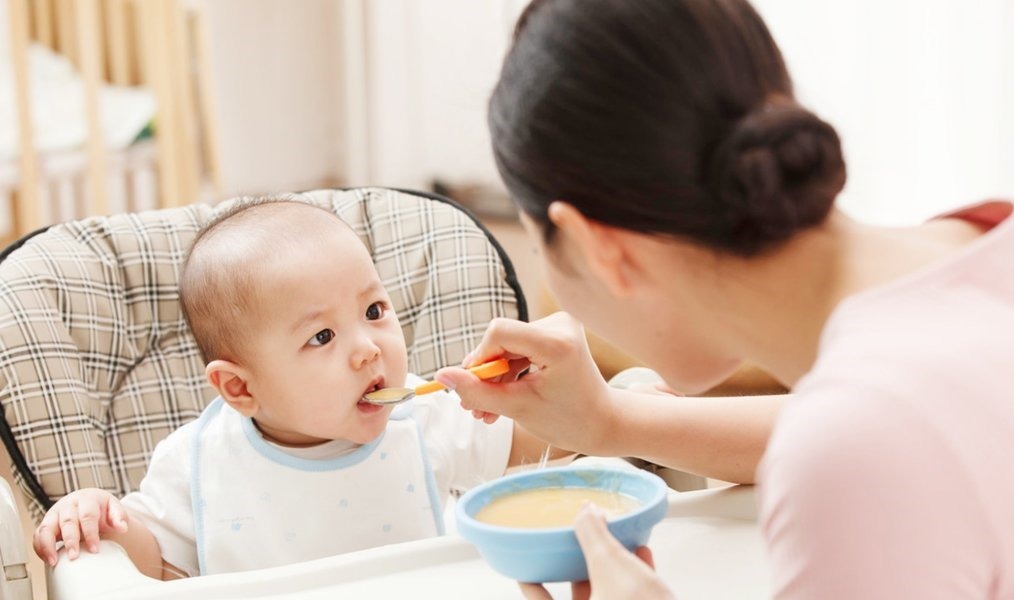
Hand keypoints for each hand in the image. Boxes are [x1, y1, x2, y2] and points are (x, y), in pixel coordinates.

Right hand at [33, 488, 129, 565]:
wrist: (88, 502)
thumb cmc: (101, 507)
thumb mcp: (114, 508)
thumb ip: (119, 516)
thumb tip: (123, 527)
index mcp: (86, 499)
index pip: (87, 516)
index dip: (90, 533)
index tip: (95, 549)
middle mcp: (68, 505)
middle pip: (67, 522)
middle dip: (70, 540)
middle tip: (74, 556)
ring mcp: (54, 513)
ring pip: (46, 527)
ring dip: (48, 545)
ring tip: (54, 561)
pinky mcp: (46, 523)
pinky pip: (38, 535)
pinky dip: (40, 547)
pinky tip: (47, 559)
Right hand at [435, 312, 614, 455]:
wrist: (603, 422)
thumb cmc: (568, 420)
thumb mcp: (518, 409)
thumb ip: (478, 392)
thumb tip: (441, 376)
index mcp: (557, 342)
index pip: (499, 332)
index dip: (479, 359)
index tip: (473, 388)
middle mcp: (560, 324)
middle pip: (501, 339)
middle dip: (485, 375)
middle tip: (474, 408)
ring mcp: (559, 326)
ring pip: (506, 345)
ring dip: (493, 377)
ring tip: (486, 411)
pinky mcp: (555, 331)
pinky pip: (518, 347)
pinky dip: (507, 372)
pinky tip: (500, 397)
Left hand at [520, 503, 673, 599]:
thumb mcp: (608, 562)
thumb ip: (592, 534)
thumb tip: (585, 513)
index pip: (539, 599)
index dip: (531, 581)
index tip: (528, 566)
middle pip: (578, 592)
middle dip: (581, 564)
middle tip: (577, 544)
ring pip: (608, 592)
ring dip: (612, 566)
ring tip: (615, 543)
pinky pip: (632, 596)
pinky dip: (636, 576)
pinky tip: (642, 557)